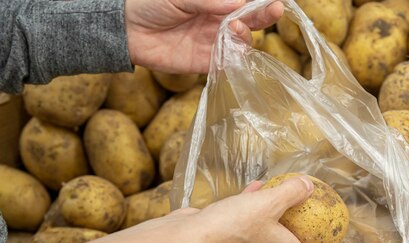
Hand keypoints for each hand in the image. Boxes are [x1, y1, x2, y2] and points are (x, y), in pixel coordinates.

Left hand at [124, 0, 283, 73]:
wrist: (125, 30)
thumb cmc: (150, 4)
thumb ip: (209, 1)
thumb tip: (239, 2)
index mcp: (215, 2)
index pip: (244, 1)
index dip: (260, 1)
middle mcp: (218, 21)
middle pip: (250, 20)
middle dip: (264, 15)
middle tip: (275, 10)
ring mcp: (214, 42)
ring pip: (242, 42)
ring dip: (246, 34)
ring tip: (235, 26)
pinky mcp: (205, 62)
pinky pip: (228, 63)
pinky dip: (235, 58)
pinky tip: (233, 49)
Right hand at [184, 176, 337, 242]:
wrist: (189, 240)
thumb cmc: (233, 225)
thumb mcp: (268, 203)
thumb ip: (292, 193)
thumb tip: (309, 186)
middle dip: (303, 234)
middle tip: (310, 217)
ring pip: (269, 234)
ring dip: (277, 217)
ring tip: (281, 194)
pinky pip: (249, 224)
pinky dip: (255, 208)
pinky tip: (254, 188)